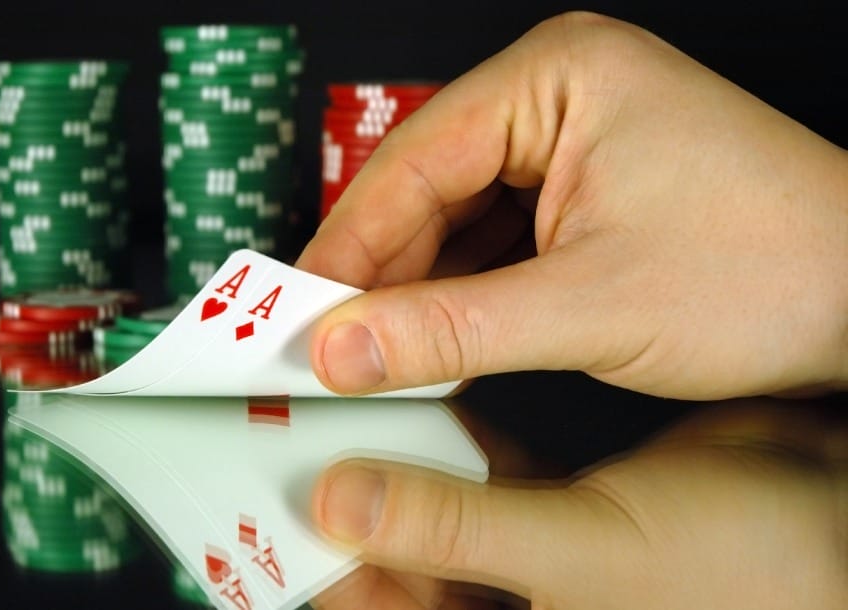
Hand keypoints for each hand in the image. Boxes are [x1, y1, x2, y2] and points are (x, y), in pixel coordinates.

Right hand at [295, 11, 847, 399]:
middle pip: (426, 188)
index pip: (412, 161)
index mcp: (558, 78)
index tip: (297, 311)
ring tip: (370, 353)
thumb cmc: (776, 268)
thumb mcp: (590, 306)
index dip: (346, 245)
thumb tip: (344, 347)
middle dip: (378, 273)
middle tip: (323, 343)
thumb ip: (452, 329)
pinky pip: (493, 241)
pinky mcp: (583, 193)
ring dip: (415, 289)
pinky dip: (460, 294)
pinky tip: (432, 341)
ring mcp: (571, 145)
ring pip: (455, 221)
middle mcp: (559, 98)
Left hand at [309, 396, 846, 609]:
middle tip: (265, 427)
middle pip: (378, 546)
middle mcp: (491, 589)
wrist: (830, 509)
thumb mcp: (583, 554)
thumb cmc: (737, 565)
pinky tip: (399, 370)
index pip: (367, 602)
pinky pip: (465, 443)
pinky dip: (433, 408)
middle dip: (326, 489)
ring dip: (373, 440)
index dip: (302, 564)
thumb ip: (456, 525)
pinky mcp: (539, 475)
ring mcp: (512, 531)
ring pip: (416, 487)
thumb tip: (339, 502)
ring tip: (314, 389)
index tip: (242, 500)